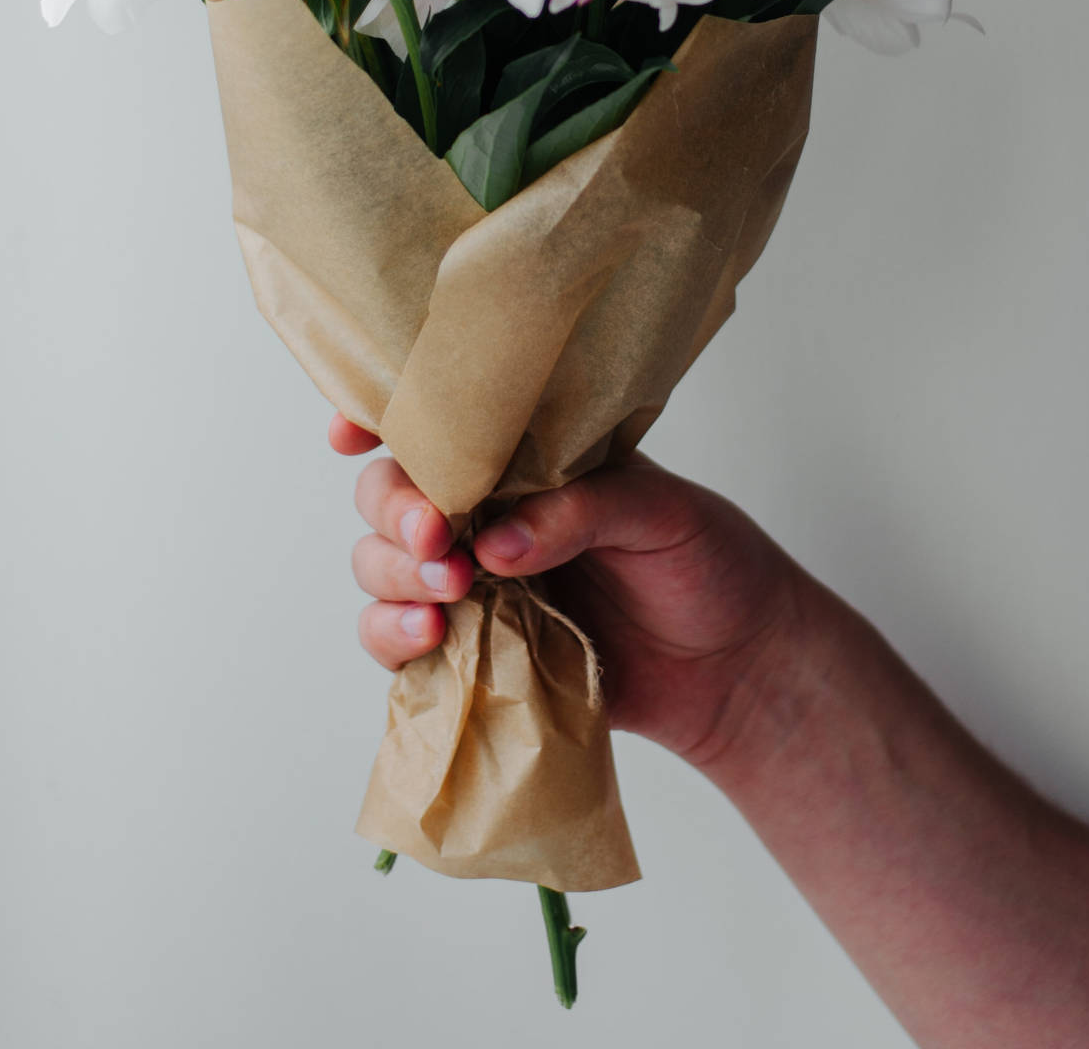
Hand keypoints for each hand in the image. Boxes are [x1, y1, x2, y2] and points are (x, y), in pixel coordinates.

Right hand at [331, 411, 802, 771]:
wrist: (738, 669)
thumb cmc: (708, 564)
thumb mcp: (662, 514)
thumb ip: (579, 511)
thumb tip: (493, 543)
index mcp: (522, 460)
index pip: (438, 426)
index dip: (378, 419)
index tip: (350, 433)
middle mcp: (482, 513)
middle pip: (388, 496)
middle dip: (395, 511)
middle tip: (435, 536)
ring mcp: (470, 585)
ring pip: (379, 565)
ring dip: (394, 575)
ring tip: (447, 594)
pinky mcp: (473, 653)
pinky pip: (398, 642)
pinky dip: (394, 638)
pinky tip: (430, 639)